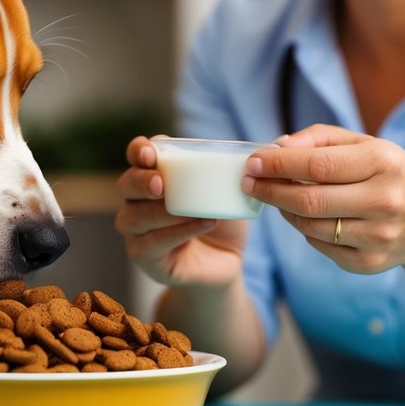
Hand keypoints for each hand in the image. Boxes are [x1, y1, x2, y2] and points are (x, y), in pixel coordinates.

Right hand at [114, 136, 248, 287]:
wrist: (225, 264)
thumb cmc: (222, 221)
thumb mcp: (228, 190)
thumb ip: (240, 167)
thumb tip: (278, 141)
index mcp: (154, 176)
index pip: (136, 156)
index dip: (139, 150)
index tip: (151, 152)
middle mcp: (137, 202)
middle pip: (126, 185)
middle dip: (141, 181)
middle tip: (161, 183)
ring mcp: (137, 232)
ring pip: (135, 217)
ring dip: (160, 211)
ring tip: (189, 208)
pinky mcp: (146, 258)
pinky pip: (152, 244)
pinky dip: (176, 233)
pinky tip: (199, 224)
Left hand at [242, 124, 404, 273]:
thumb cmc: (388, 174)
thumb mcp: (364, 144)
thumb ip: (319, 139)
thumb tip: (276, 147)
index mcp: (384, 163)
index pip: (318, 164)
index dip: (278, 164)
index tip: (252, 163)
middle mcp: (385, 201)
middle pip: (309, 200)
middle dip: (270, 190)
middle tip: (248, 182)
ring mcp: (379, 237)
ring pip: (309, 226)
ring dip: (284, 210)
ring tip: (276, 196)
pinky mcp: (370, 263)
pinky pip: (319, 246)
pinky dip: (304, 230)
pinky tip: (305, 217)